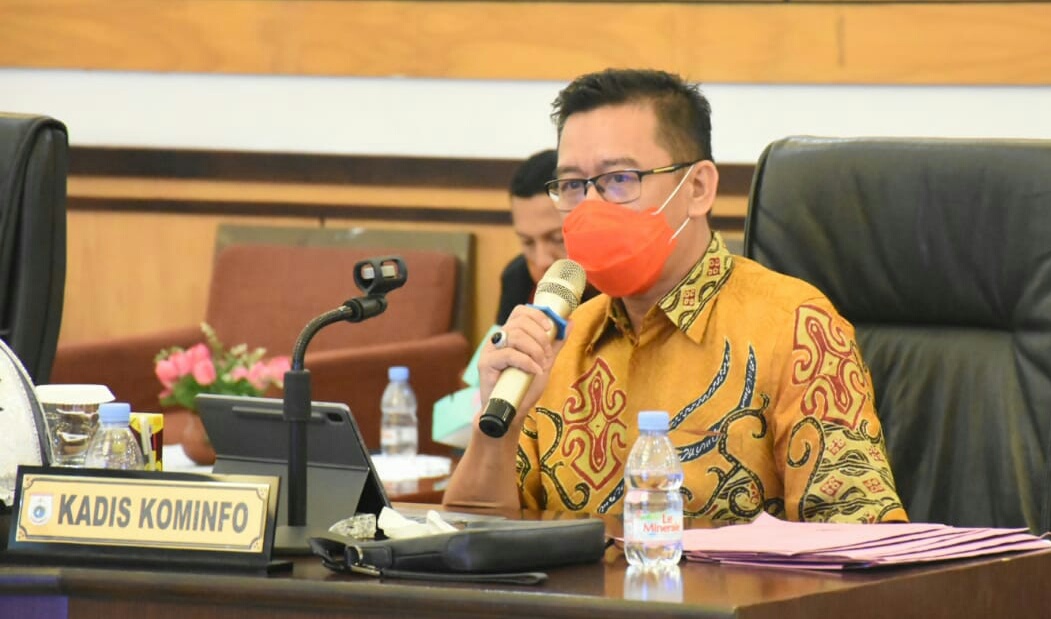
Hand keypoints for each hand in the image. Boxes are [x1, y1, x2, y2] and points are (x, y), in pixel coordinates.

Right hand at [476, 305, 570, 434]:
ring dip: (534, 349)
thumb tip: (569, 322)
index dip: (536, 315)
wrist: (511, 412)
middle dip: (539, 337)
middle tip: (547, 354)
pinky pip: (508, 354)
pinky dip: (526, 361)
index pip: (520, 311)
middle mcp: (498, 339)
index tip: (549, 328)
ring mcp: (490, 351)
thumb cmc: (524, 387)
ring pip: (514, 335)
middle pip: (519, 322)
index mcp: (510, 335)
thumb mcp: (544, 362)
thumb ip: (555, 343)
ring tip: (540, 364)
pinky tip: (534, 370)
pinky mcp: (485, 364)